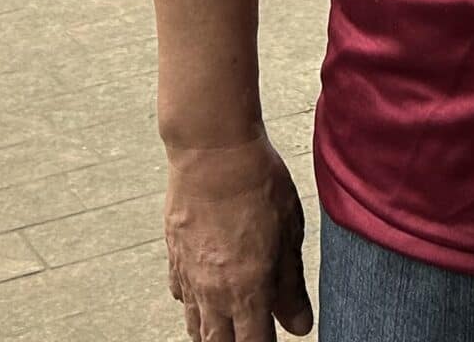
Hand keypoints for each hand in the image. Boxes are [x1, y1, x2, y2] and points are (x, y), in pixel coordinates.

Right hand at [164, 135, 312, 340]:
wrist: (213, 151)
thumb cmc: (257, 184)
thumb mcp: (289, 236)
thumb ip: (291, 286)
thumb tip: (299, 325)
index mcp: (247, 291)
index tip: (274, 340)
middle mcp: (213, 292)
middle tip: (250, 336)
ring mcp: (189, 276)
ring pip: (195, 326)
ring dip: (212, 333)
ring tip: (227, 329)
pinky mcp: (174, 256)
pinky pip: (181, 295)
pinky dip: (193, 303)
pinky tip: (204, 295)